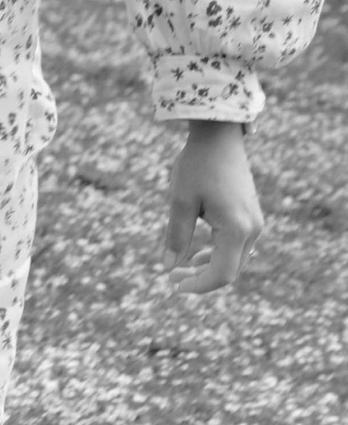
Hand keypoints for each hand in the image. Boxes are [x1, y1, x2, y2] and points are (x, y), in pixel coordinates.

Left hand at [163, 119, 263, 293]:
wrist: (219, 137)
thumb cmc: (196, 166)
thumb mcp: (180, 201)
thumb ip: (176, 236)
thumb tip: (168, 267)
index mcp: (236, 229)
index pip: (222, 274)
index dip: (199, 285)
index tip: (174, 286)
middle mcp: (252, 230)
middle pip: (230, 270)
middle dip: (201, 277)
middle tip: (172, 276)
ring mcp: (255, 224)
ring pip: (235, 259)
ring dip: (209, 266)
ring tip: (181, 266)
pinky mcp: (252, 217)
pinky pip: (237, 245)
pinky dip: (218, 253)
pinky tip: (197, 252)